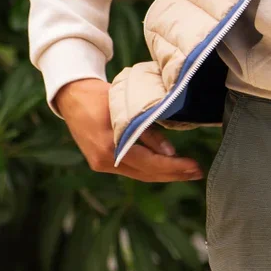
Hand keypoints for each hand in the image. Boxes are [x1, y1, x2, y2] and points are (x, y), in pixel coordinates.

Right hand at [55, 78, 204, 181]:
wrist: (72, 95)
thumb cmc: (101, 95)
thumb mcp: (126, 107)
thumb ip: (147, 130)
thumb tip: (170, 153)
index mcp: (110, 147)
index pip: (149, 164)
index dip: (174, 168)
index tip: (194, 167)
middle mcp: (105, 161)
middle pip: (145, 174)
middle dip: (173, 175)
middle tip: (197, 172)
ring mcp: (101, 164)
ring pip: (139, 174)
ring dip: (163, 174)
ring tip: (187, 171)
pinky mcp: (100, 162)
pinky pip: (130, 168)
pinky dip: (149, 168)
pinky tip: (165, 166)